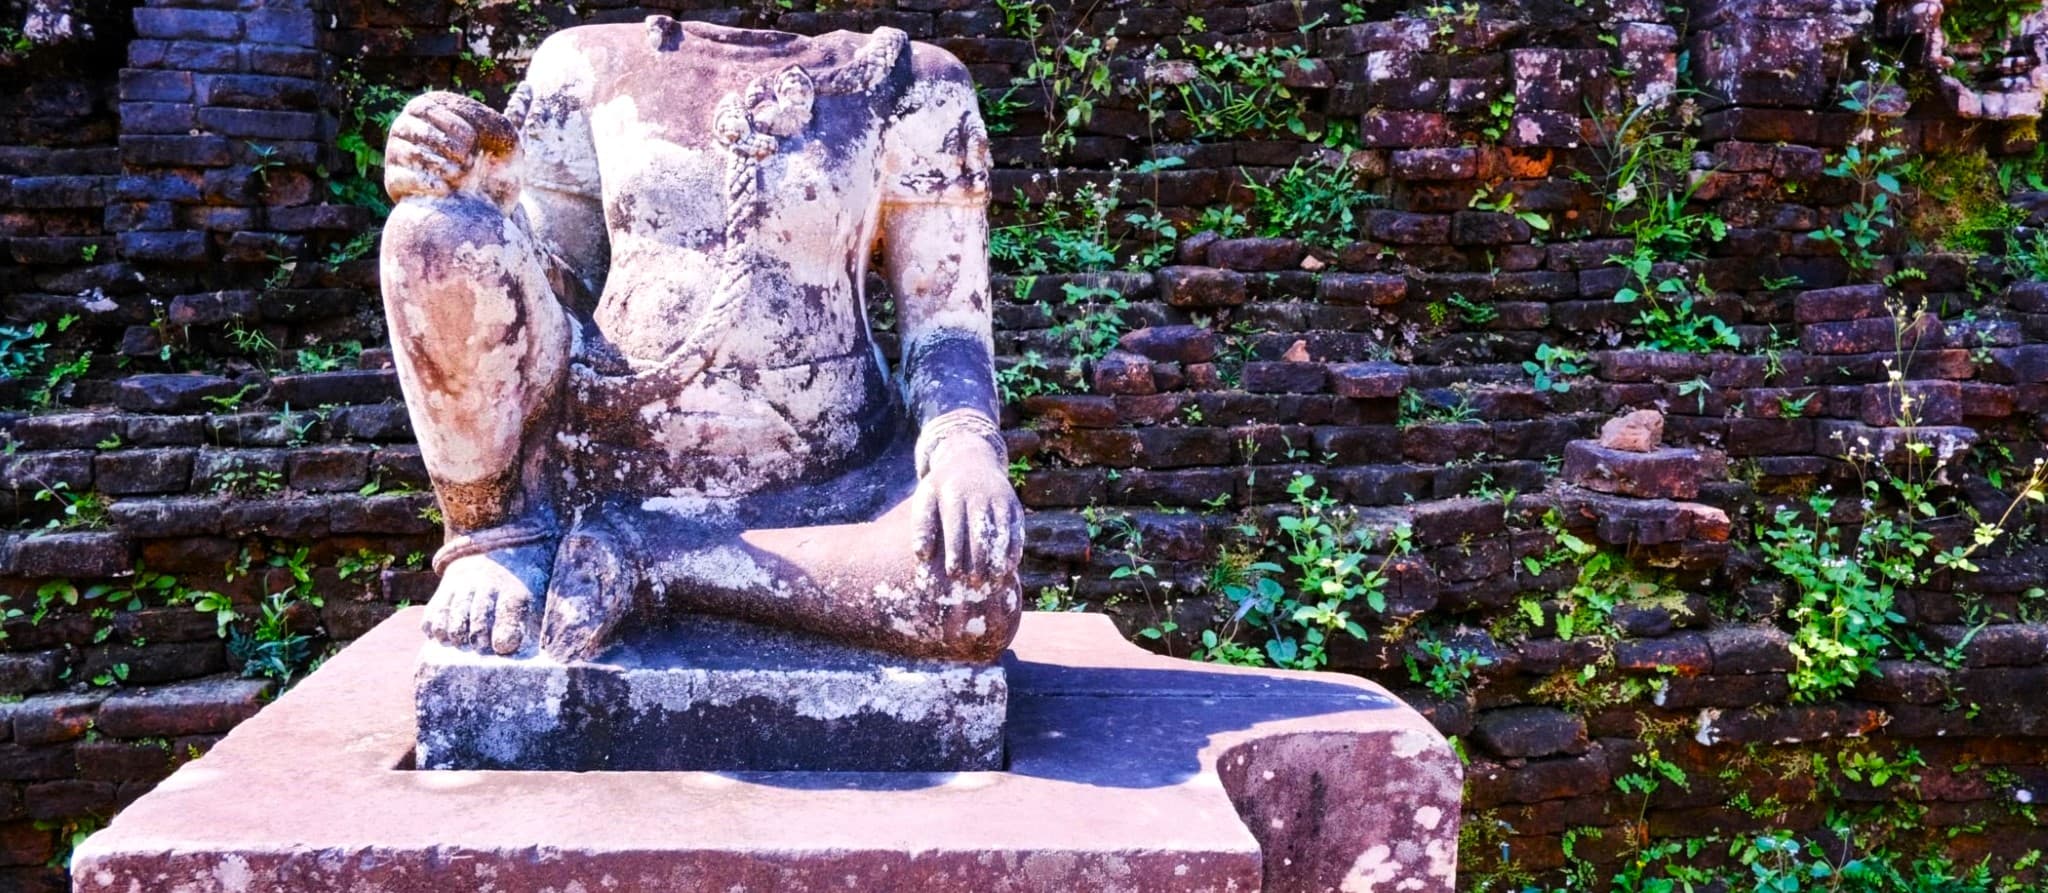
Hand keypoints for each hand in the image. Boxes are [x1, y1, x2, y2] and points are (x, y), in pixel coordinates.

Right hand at [384, 91, 519, 204]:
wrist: (487, 220)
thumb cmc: (497, 177)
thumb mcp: (509, 145)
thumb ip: (511, 117)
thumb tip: (529, 89)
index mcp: (434, 111)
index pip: (431, 105)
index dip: (453, 123)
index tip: (474, 142)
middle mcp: (410, 130)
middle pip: (411, 124)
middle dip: (443, 143)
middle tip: (467, 161)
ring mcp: (399, 156)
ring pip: (405, 150)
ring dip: (436, 163)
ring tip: (459, 175)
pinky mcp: (395, 183)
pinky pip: (400, 177)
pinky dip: (425, 183)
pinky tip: (446, 190)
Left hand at [912, 432, 1022, 584]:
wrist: (971, 459)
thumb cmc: (943, 489)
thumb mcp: (926, 498)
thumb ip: (921, 525)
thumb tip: (921, 555)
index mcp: (953, 493)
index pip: (956, 525)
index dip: (955, 549)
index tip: (952, 572)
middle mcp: (978, 495)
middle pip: (981, 530)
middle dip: (979, 557)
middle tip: (974, 582)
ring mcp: (999, 499)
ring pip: (1002, 530)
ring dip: (1000, 557)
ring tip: (994, 580)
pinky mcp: (1014, 505)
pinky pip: (1017, 529)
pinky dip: (1015, 548)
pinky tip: (1010, 567)